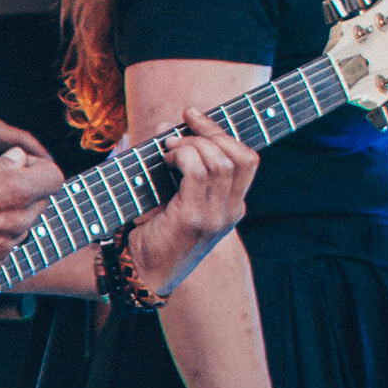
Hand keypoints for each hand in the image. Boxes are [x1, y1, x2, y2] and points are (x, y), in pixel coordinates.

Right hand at [0, 140, 63, 276]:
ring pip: (22, 226)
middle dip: (26, 192)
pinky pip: (5, 248)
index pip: (53, 177)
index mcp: (14, 190)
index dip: (40, 168)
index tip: (26, 168)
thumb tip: (18, 160)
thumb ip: (2, 164)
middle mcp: (15, 221)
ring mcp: (5, 246)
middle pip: (40, 203)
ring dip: (10, 216)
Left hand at [122, 108, 256, 296]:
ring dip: (191, 145)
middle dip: (207, 133)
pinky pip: (199, 174)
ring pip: (219, 162)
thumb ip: (176, 160)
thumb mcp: (170, 191)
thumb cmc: (153, 230)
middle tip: (176, 133)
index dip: (222, 132)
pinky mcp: (195, 220)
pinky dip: (182, 157)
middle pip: (238, 156)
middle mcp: (230, 212)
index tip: (193, 116)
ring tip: (167, 150)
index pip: (246, 159)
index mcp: (231, 205)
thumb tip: (169, 125)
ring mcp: (216, 218)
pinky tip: (166, 159)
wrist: (141, 271)